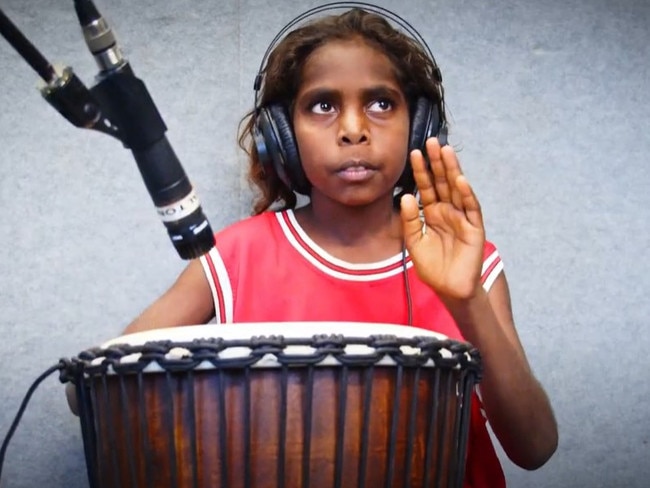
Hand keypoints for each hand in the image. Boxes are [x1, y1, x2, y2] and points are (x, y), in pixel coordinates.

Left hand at [400, 137, 484, 299]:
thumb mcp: (414, 243)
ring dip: (453, 171)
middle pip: (442, 182)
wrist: (450, 289)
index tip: (414, 153)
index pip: (426, 187)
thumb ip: (410, 221)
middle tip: (432, 142)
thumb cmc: (433, 267)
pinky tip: (460, 180)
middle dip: (437, 163)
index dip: (421, 171)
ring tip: (446, 151)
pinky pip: (471, 208)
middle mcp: (448, 211)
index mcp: (432, 214)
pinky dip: (466, 194)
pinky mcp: (474, 228)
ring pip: (457, 190)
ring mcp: (462, 218)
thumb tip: (406, 197)